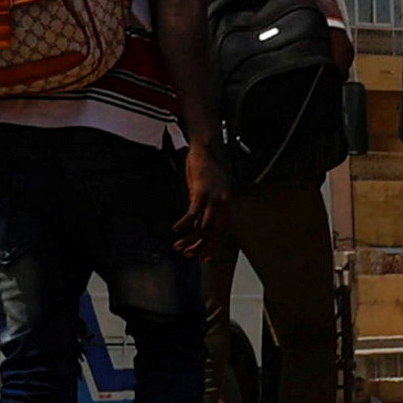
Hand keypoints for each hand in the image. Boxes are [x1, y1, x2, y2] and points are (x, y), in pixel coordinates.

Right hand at [173, 144, 231, 260]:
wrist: (209, 145)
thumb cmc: (210, 165)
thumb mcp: (214, 187)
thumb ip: (210, 203)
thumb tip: (200, 218)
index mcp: (227, 203)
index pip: (223, 232)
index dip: (214, 246)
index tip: (205, 258)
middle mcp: (223, 204)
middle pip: (214, 233)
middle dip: (201, 248)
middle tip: (189, 255)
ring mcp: (213, 198)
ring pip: (203, 227)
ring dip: (190, 240)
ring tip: (178, 246)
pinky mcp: (201, 191)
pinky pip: (192, 214)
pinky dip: (184, 224)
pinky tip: (175, 229)